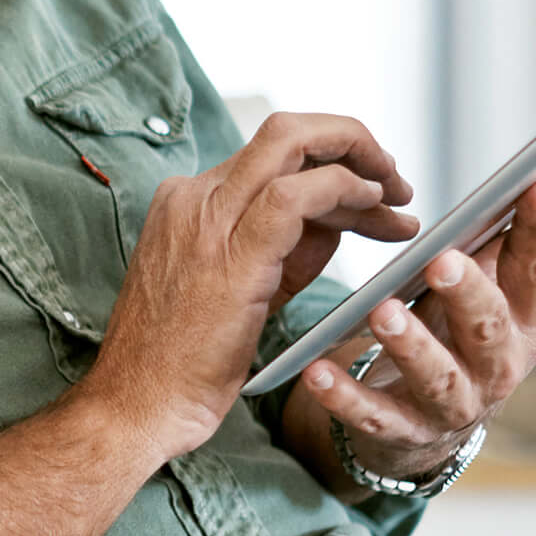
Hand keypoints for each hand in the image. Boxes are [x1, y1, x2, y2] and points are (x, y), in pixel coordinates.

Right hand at [82, 113, 419, 458]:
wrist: (138, 404)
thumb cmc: (182, 361)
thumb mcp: (238, 286)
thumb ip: (283, 245)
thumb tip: (340, 218)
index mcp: (188, 202)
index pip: (273, 156)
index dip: (333, 164)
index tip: (372, 189)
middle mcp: (193, 197)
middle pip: (285, 132)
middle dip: (350, 139)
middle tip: (392, 174)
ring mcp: (206, 219)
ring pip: (293, 144)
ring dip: (360, 162)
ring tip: (398, 197)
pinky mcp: (230, 253)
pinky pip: (297, 195)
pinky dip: (345, 190)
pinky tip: (375, 211)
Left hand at [300, 148, 535, 477]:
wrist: (433, 421)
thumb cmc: (472, 327)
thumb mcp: (510, 279)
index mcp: (528, 318)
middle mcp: (500, 364)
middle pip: (488, 326)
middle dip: (469, 292)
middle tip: (443, 259)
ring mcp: (453, 402)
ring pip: (436, 375)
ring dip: (411, 344)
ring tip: (382, 312)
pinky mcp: (402, 429)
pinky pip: (373, 415)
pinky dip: (346, 396)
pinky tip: (317, 372)